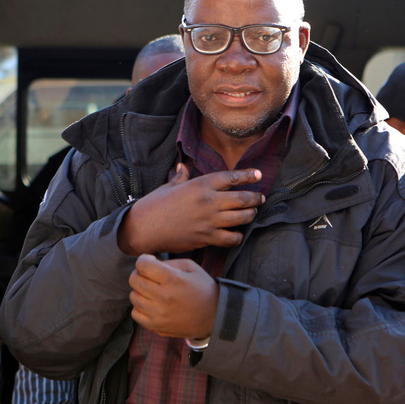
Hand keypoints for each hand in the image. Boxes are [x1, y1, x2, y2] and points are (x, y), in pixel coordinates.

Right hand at [117, 163, 263, 255]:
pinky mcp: (206, 237)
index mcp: (200, 185)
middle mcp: (208, 201)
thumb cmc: (155, 204)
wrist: (144, 228)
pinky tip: (237, 234)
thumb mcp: (169, 186)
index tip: (259, 175)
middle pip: (242, 198)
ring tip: (252, 213)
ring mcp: (209, 221)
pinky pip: (230, 238)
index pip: (231, 178)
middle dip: (255, 198)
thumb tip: (183, 166)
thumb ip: (181, 177)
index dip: (248, 176)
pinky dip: (237, 236)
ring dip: (250, 215)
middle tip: (260, 198)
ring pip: (241, 218)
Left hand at [129, 254, 217, 339]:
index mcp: (173, 279)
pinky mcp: (156, 326)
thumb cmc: (202, 288)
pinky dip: (140, 307)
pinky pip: (135, 314)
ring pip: (133, 296)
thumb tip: (148, 263)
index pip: (142, 265)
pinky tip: (152, 304)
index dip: (144, 260)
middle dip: (140, 274)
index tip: (151, 262)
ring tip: (153, 291)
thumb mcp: (190, 267)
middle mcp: (163, 297)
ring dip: (140, 291)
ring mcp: (158, 314)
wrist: (214, 316)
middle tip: (150, 276)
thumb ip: (167, 263)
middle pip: (134, 280)